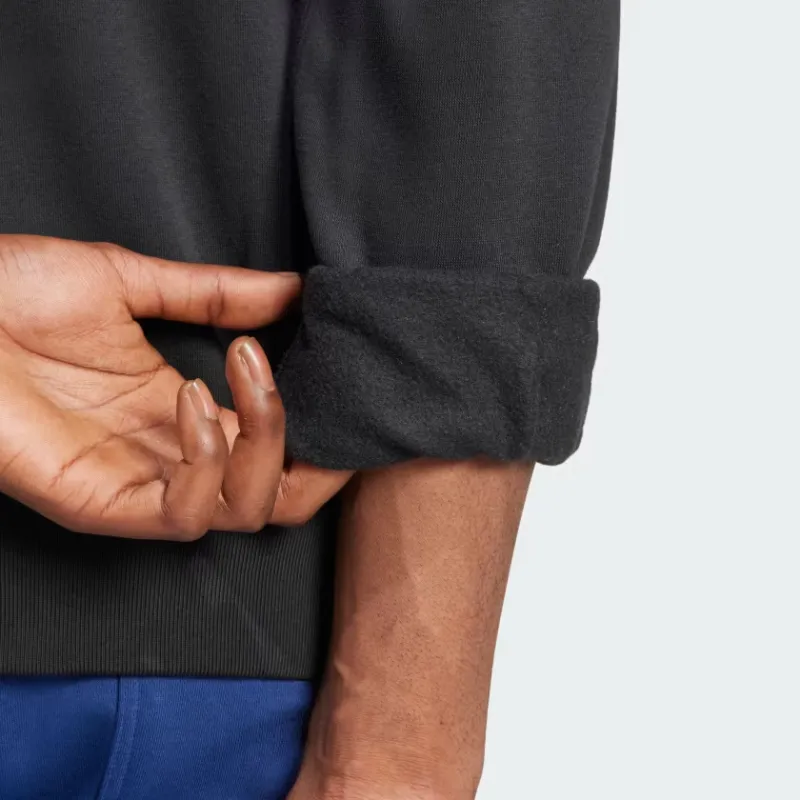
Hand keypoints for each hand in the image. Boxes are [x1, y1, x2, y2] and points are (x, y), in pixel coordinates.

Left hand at [0, 234, 351, 537]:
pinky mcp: (101, 503)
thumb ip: (218, 292)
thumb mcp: (136, 281)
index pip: (283, 449)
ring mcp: (140, 486)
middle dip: (318, 452)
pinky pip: (185, 513)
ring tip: (243, 365)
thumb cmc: (15, 291)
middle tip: (323, 390)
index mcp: (187, 412)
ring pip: (247, 511)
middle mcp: (174, 457)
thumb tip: (295, 289)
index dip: (325, 430)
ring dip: (267, 437)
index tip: (344, 375)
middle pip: (281, 498)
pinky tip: (189, 394)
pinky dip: (208, 456)